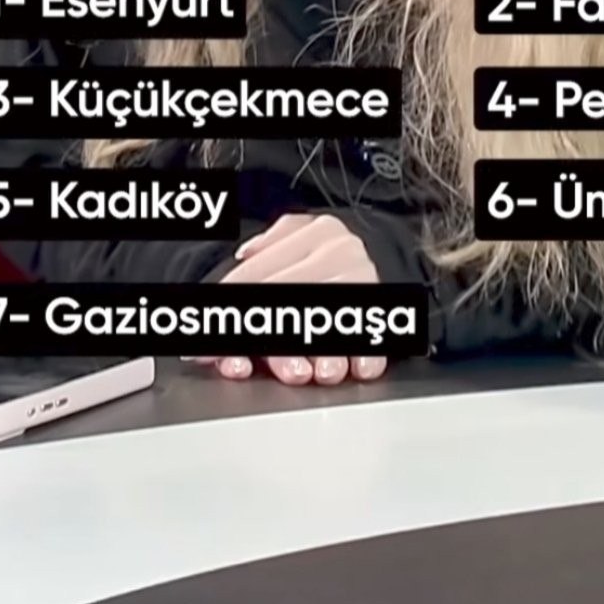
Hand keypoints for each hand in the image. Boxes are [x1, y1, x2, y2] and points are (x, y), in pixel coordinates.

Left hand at [192, 214, 388, 385]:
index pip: (258, 273)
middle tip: (230, 360)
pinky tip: (351, 368)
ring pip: (323, 320)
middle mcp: (340, 254)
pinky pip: (369, 334)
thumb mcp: (306, 231)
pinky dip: (361, 354)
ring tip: (292, 372)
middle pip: (284, 299)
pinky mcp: (387, 308)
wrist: (401, 252)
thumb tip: (241, 257)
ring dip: (304, 350)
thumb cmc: (342, 251)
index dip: (225, 307)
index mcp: (315, 234)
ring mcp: (365, 281)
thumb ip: (270, 242)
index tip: (203, 336)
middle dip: (252, 334)